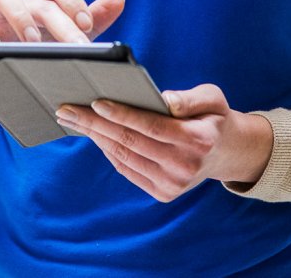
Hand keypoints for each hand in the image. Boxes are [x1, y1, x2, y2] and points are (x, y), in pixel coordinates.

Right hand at [0, 0, 124, 43]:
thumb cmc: (42, 48)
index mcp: (43, 0)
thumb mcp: (69, 37)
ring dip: (20, 15)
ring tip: (32, 41)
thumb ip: (94, 19)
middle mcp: (21, 1)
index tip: (86, 25)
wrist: (6, 74)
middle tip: (75, 47)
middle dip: (59, 23)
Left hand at [55, 84, 272, 201]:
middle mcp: (184, 166)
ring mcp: (172, 184)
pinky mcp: (162, 192)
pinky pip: (127, 169)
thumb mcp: (213, 98)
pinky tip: (93, 134)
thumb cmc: (212, 117)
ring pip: (124, 157)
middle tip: (67, 109)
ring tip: (73, 120)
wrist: (223, 153)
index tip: (95, 101)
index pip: (151, 127)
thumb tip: (163, 101)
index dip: (121, 115)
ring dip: (95, 137)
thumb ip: (190, 98)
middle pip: (130, 142)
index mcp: (197, 140)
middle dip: (95, 124)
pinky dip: (107, 151)